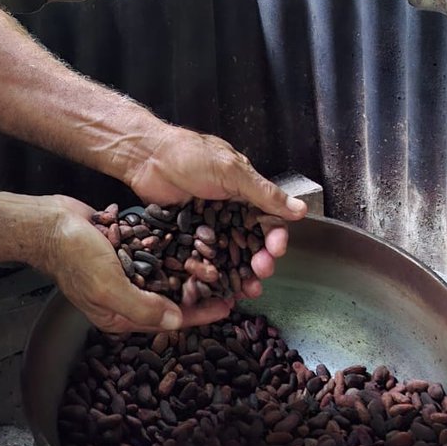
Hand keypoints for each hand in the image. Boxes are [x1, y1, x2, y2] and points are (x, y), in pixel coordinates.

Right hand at [38, 194, 213, 333]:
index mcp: (120, 315)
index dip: (200, 314)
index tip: (227, 306)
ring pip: (166, 274)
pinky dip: (174, 248)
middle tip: (231, 282)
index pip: (168, 319)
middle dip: (200, 291)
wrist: (49, 223)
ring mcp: (126, 271)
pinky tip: (194, 238)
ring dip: (190, 268)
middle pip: (171, 298)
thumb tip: (177, 323)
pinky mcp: (125, 248)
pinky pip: (155, 252)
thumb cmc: (74, 257)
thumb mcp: (108, 287)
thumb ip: (142, 307)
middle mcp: (126, 295)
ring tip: (219, 260)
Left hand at [124, 126, 307, 296]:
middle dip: (261, 260)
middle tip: (262, 272)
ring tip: (247, 290)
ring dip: (241, 273)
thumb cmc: (188, 155)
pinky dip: (214, 274)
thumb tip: (300, 209)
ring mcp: (208, 225)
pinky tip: (219, 289)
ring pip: (230, 256)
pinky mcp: (188, 236)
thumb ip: (264, 193)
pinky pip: (205, 259)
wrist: (146, 156)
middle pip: (251, 243)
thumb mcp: (231, 172)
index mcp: (244, 191)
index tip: (276, 250)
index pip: (268, 220)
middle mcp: (229, 210)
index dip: (275, 237)